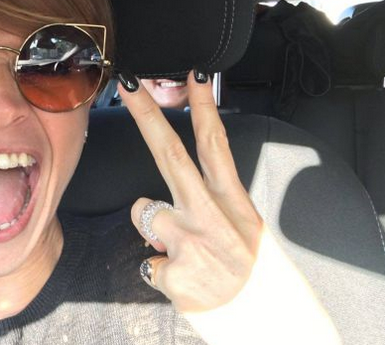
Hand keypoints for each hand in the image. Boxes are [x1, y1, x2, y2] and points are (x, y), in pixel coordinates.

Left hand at [119, 70, 263, 312]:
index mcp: (232, 202)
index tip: (193, 74)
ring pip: (144, 212)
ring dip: (156, 228)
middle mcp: (210, 215)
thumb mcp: (243, 229)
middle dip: (146, 114)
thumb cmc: (252, 274)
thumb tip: (158, 201)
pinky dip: (162, 270)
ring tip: (185, 251)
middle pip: (170, 154)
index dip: (204, 106)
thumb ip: (205, 205)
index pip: (216, 144)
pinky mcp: (172, 272)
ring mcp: (189, 242)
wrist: (266, 322)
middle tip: (127, 84)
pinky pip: (149, 261)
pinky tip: (185, 281)